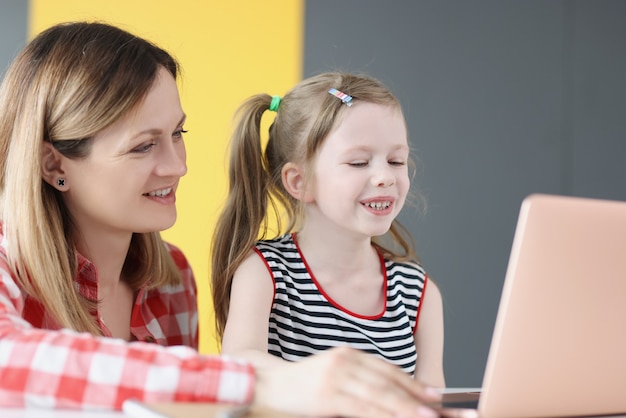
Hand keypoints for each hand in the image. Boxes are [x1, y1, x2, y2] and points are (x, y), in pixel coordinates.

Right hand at [253, 346, 440, 417]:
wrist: (267, 385)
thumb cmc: (301, 386)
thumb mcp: (333, 376)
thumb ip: (358, 382)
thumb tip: (390, 397)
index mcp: (348, 354)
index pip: (388, 371)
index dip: (413, 384)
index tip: (435, 397)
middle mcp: (344, 361)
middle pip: (388, 381)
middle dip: (417, 398)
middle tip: (440, 410)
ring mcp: (336, 377)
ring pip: (379, 395)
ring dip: (406, 408)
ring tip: (427, 417)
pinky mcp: (327, 396)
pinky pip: (362, 408)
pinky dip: (383, 415)